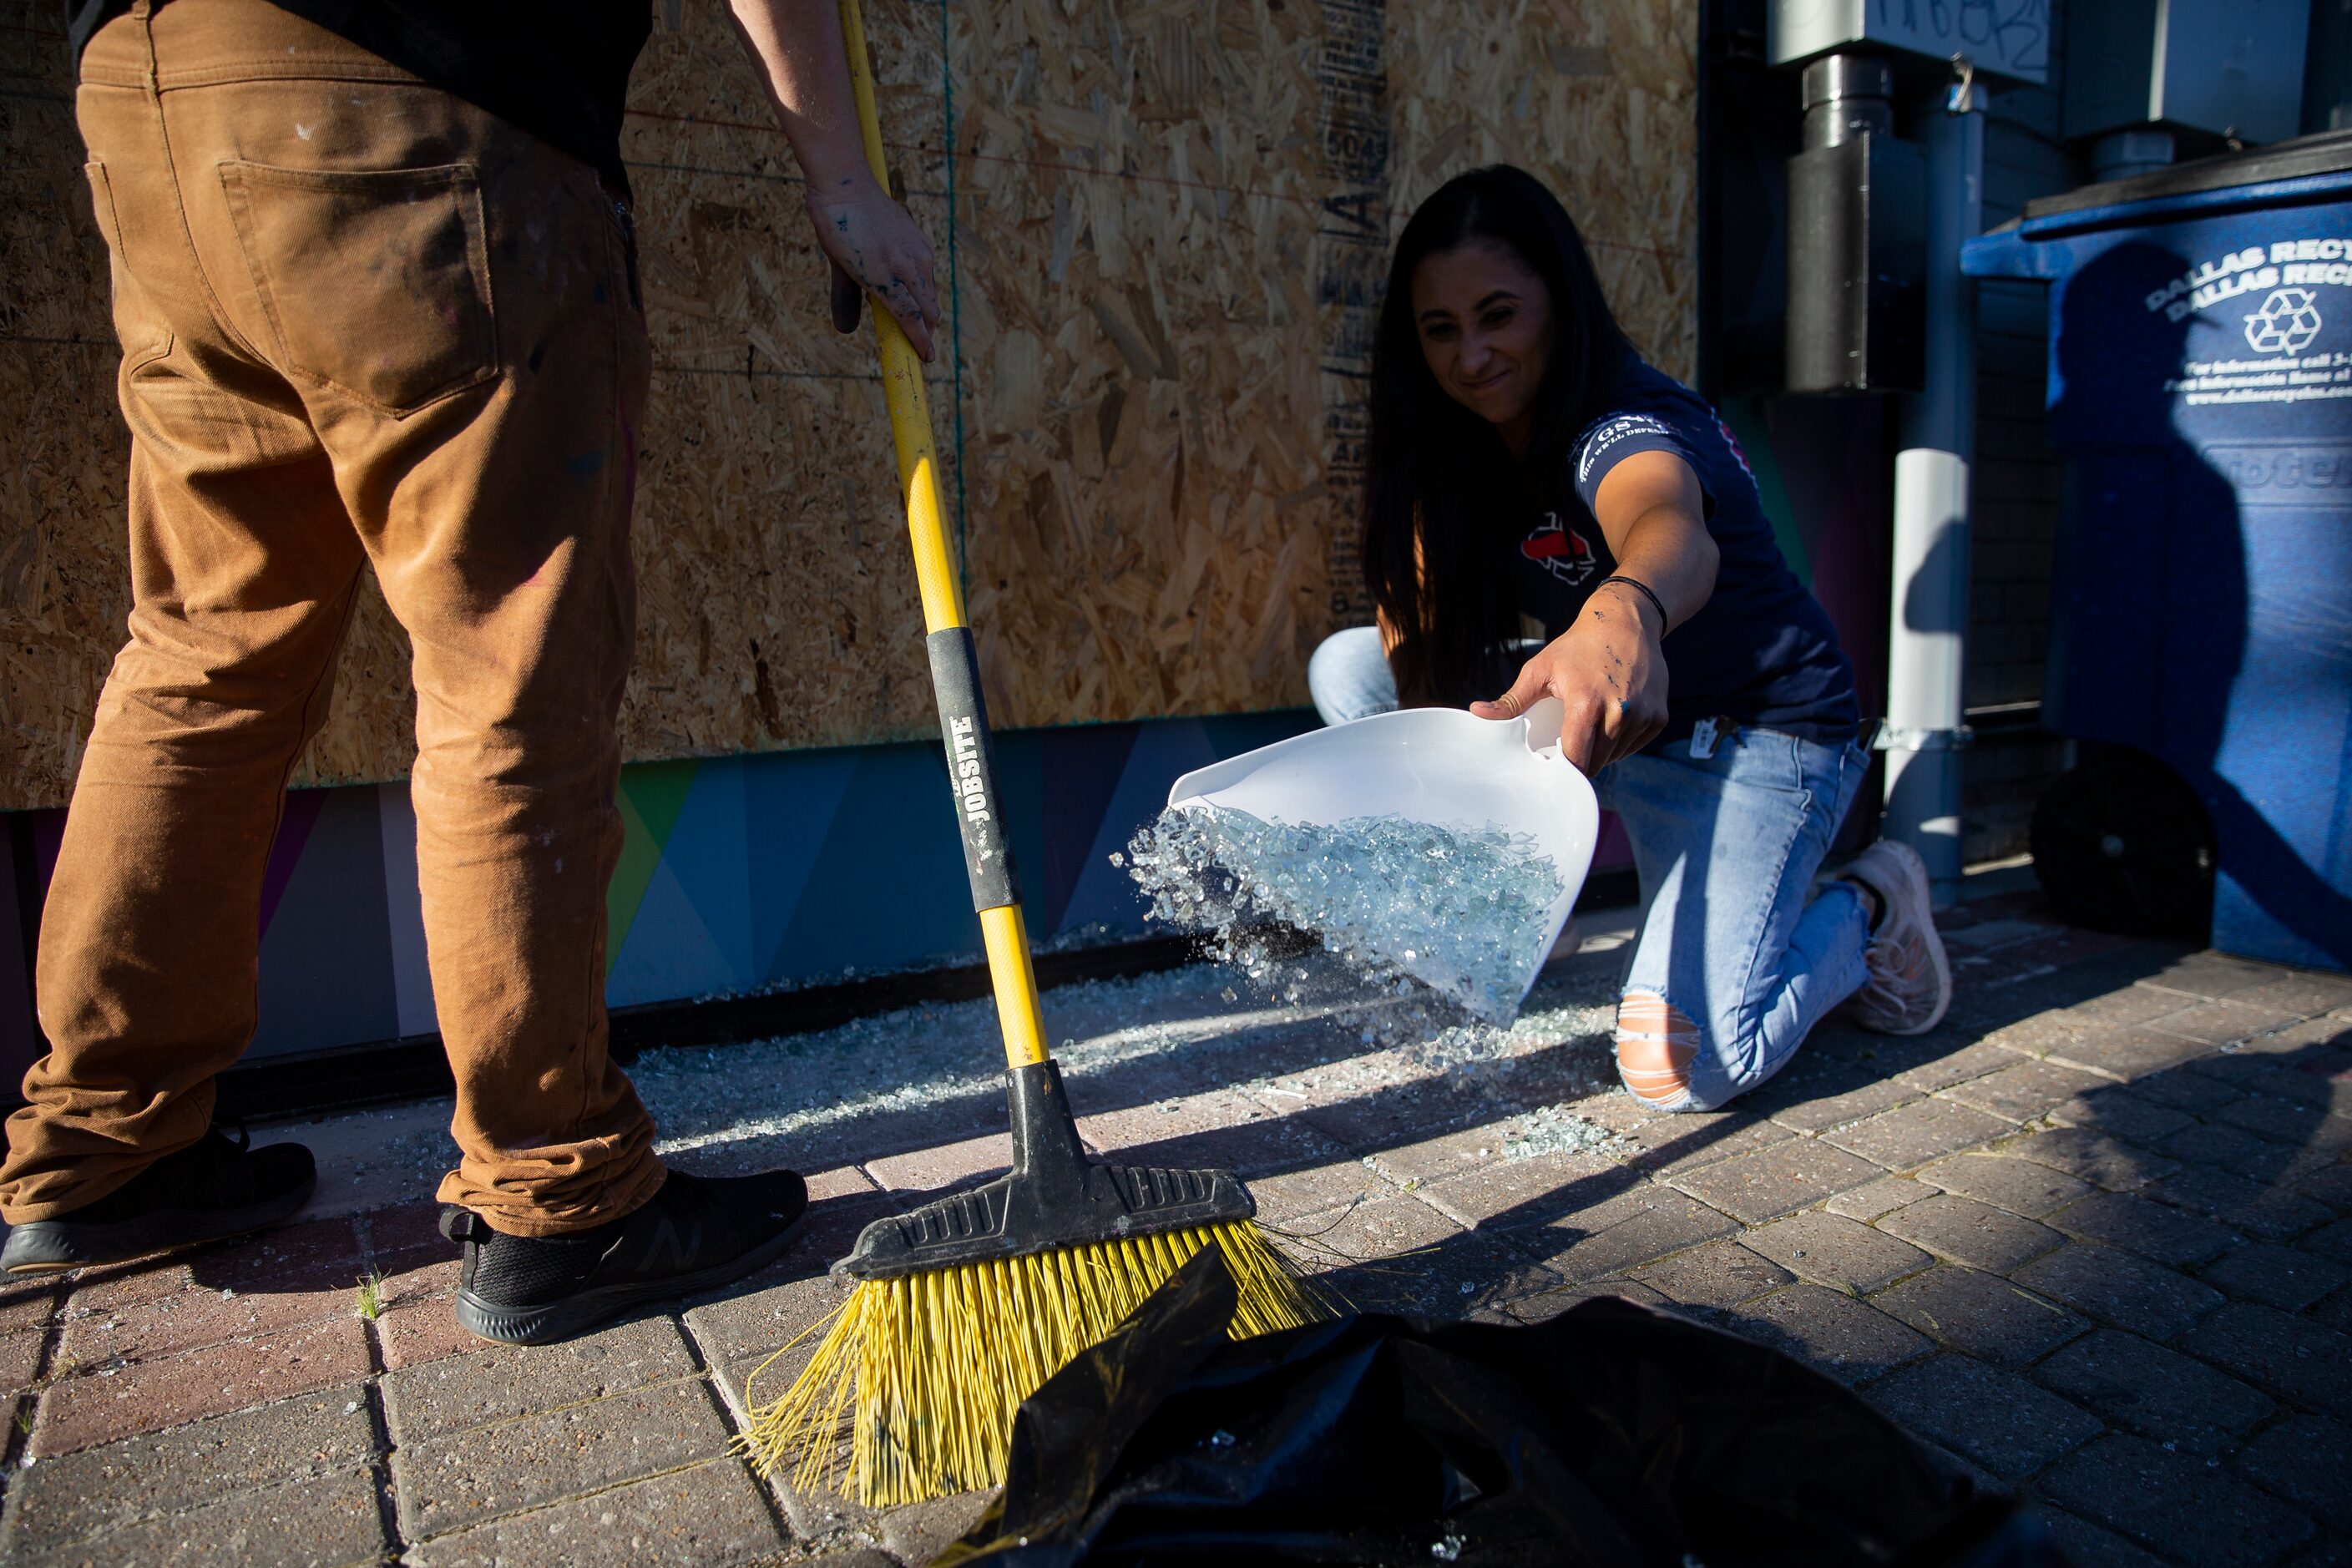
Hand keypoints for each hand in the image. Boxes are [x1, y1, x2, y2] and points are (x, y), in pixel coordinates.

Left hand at [805, 171, 940, 359]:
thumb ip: (846, 299)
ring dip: (925, 308)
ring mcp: (917, 251)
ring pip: (930, 292)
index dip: (921, 342)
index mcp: (884, 276)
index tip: (926, 358)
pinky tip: (908, 286)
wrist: (846, 184)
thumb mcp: (839, 266)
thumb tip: (845, 330)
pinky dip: (922, 286)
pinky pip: (927, 272)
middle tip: (920, 343)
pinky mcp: (921, 240)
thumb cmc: (837, 226)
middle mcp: (906, 265)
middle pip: (929, 310)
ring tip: (913, 317)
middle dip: (927, 330)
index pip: (912, 319)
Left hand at [1470, 582, 1668, 772]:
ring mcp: (1643, 715)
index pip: (1575, 760)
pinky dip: (1621, 741)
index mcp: (1587, 703)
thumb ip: (1512, 700)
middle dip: (1579, 759)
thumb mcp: (1541, 669)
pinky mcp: (1659, 717)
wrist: (1626, 621)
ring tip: (1591, 722)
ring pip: (1615, 756)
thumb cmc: (1578, 646)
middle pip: (1595, 763)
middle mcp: (1620, 713)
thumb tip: (1477, 713)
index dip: (1562, 771)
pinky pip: (1634, 746)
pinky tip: (1612, 717)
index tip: (1552, 770)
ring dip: (1601, 750)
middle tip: (1568, 741)